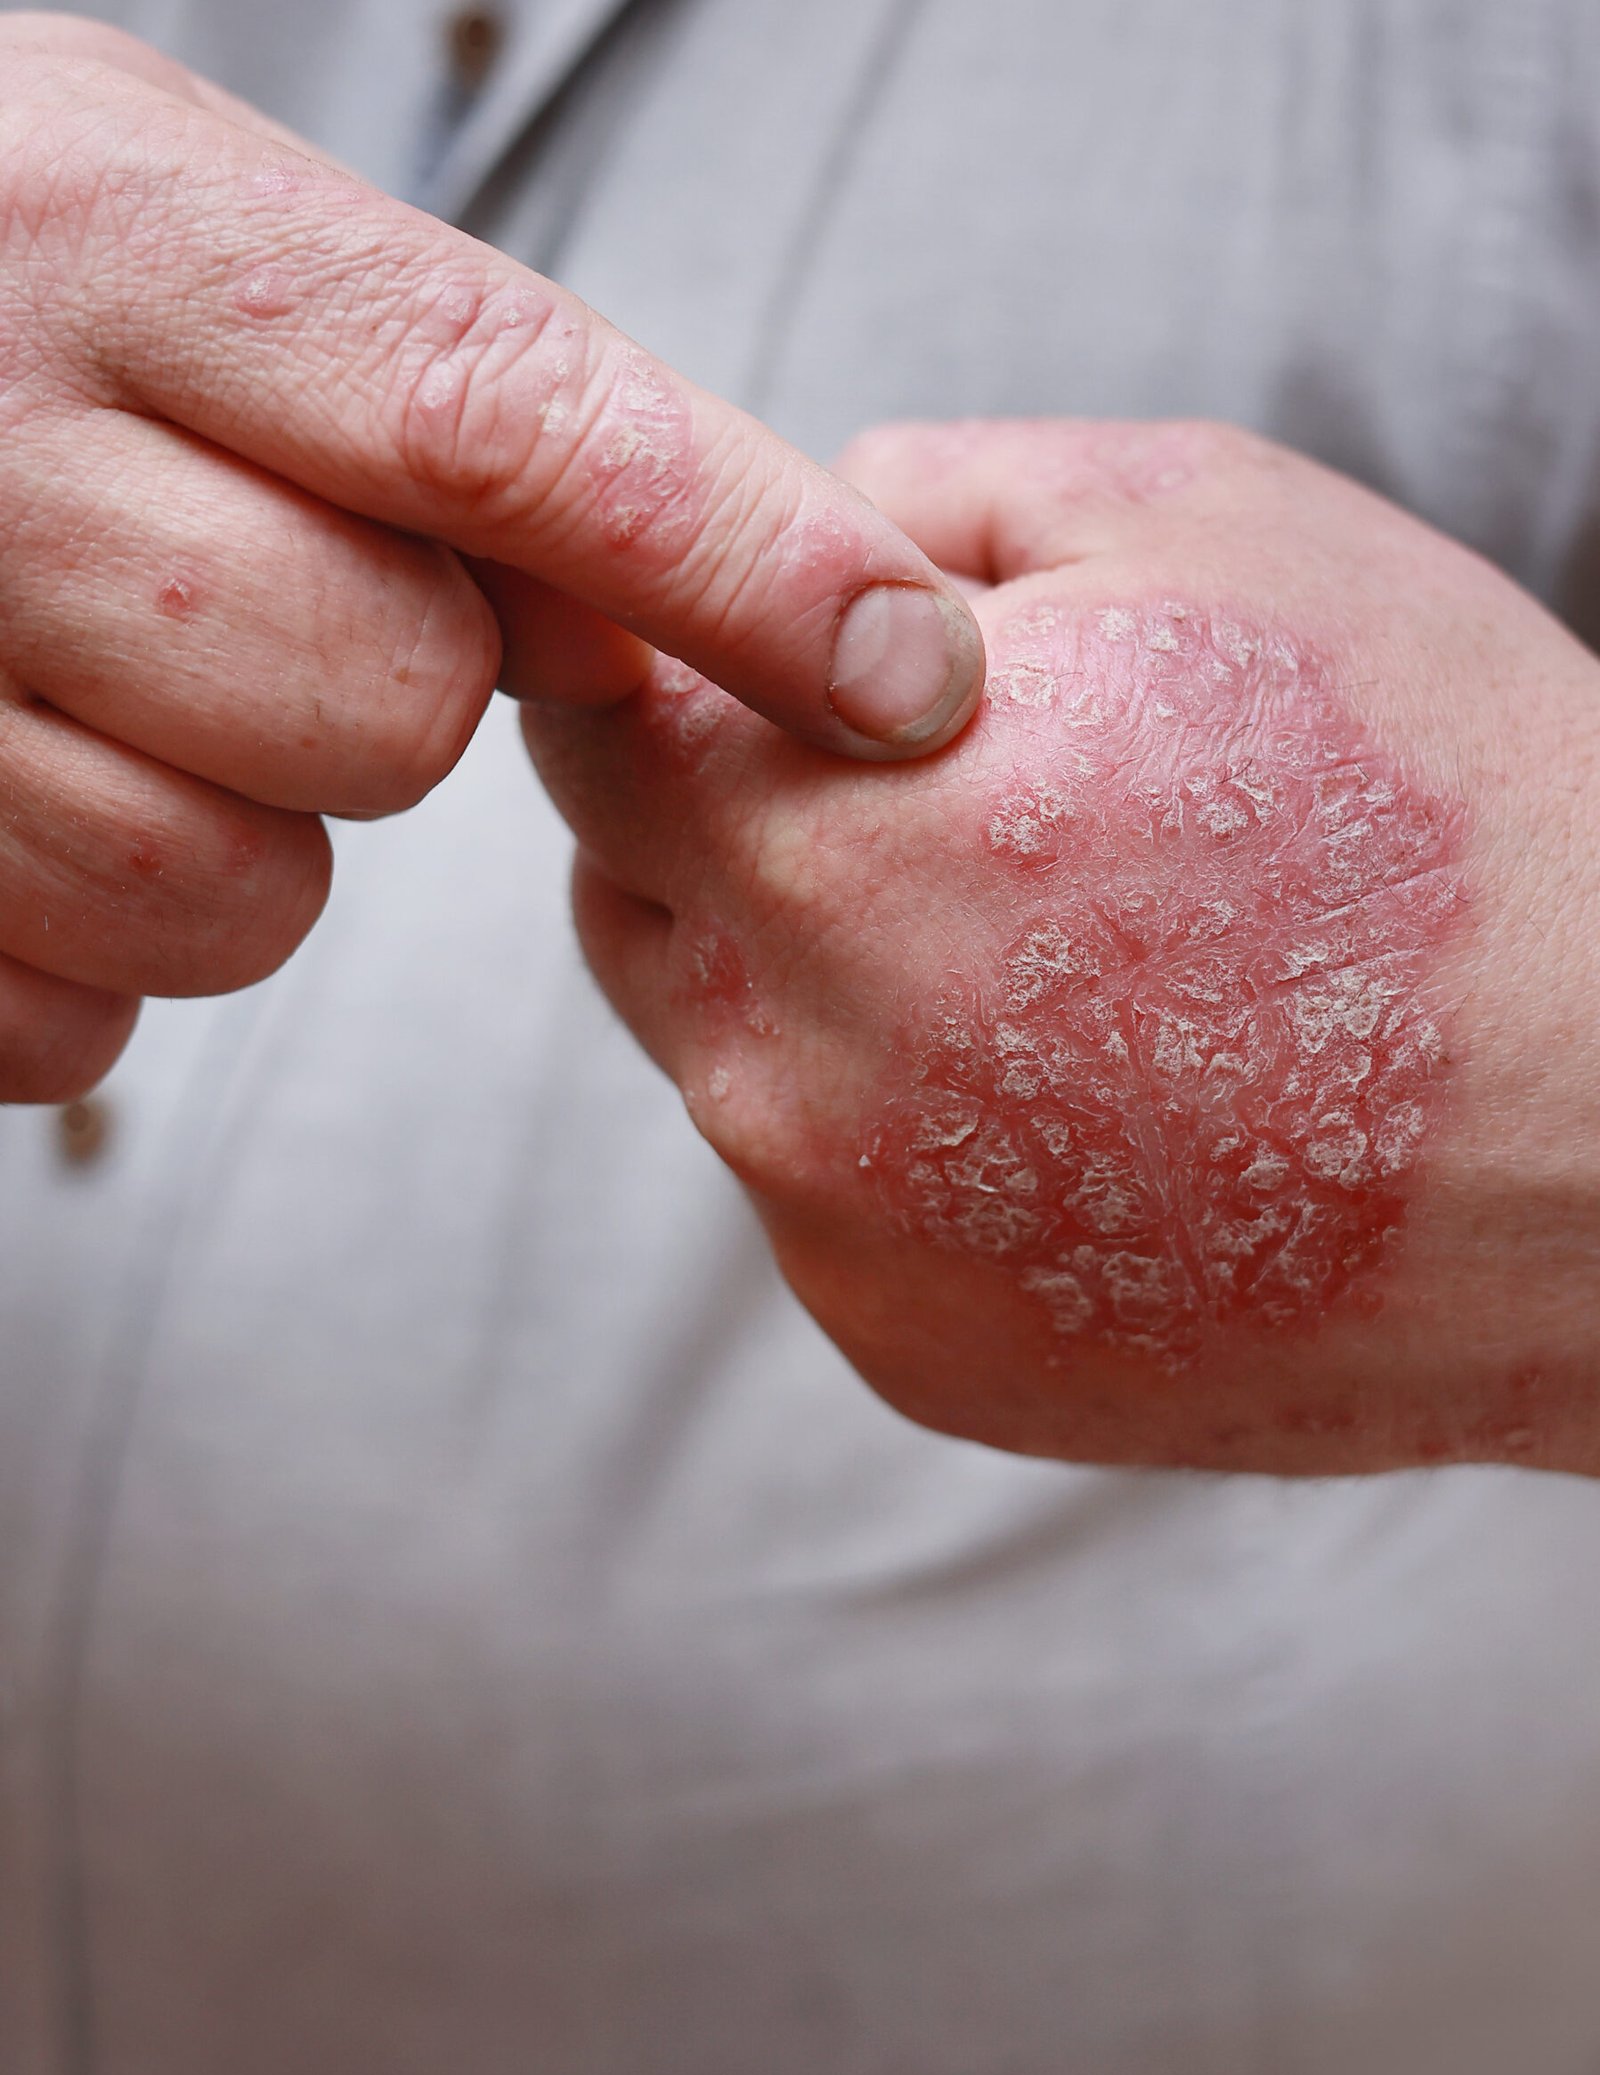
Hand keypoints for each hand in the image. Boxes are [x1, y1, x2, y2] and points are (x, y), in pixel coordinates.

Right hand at [0, 15, 980, 1101]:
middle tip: (269, 600)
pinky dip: (92, 949)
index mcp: (110, 235)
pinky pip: (85, 1022)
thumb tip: (677, 618)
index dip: (739, 560)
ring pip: (243, 897)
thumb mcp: (195, 240)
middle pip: (391, 705)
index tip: (910, 676)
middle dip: (392, 690)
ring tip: (121, 701)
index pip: (498, 422)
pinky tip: (17, 804)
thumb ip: (441, 396)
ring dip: (243, 833)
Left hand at [526, 417, 1599, 1475]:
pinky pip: (835, 1211)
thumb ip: (916, 501)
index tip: (753, 687)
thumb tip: (767, 554)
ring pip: (737, 1069)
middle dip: (732, 842)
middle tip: (925, 816)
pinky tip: (1091, 1109)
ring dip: (828, 999)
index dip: (669, 690)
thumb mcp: (1197, 522)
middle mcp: (798, 1077)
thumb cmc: (1448, 800)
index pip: (597, 745)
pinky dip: (909, 1149)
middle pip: (636, 914)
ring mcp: (853, 1247)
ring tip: (1056, 969)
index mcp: (830, 849)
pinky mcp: (920, 1361)